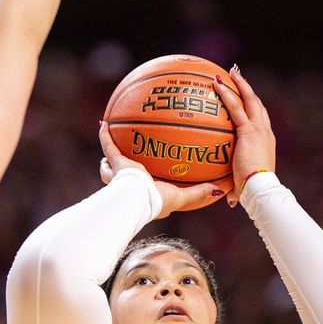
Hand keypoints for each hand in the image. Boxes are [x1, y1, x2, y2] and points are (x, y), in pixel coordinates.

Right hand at [98, 121, 222, 218]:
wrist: (138, 198)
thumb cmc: (157, 200)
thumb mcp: (181, 197)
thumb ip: (198, 192)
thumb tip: (218, 188)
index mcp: (144, 192)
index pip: (144, 186)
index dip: (146, 182)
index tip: (152, 175)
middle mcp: (129, 183)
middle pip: (122, 176)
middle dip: (121, 168)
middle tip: (127, 157)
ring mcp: (120, 173)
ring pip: (109, 164)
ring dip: (109, 156)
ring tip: (113, 143)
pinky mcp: (116, 163)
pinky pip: (108, 146)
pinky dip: (104, 135)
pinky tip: (104, 123)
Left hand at [214, 65, 276, 207]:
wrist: (260, 189)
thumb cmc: (253, 192)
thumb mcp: (243, 186)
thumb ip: (235, 188)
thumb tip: (229, 199)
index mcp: (266, 142)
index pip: (260, 119)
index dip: (253, 106)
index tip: (246, 96)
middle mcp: (265, 132)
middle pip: (257, 104)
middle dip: (248, 88)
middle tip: (238, 75)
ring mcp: (259, 129)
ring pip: (249, 100)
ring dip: (240, 84)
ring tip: (230, 71)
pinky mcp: (249, 131)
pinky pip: (235, 107)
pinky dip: (226, 93)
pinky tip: (216, 84)